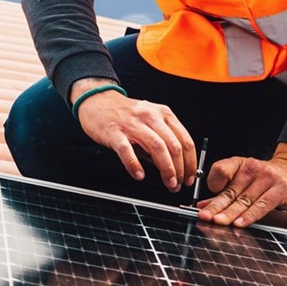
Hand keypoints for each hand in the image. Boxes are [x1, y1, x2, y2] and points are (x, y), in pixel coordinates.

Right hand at [70, 80, 196, 191]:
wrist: (96, 100)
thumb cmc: (123, 113)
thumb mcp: (148, 123)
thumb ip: (161, 144)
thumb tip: (175, 168)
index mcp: (162, 113)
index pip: (185, 140)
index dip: (190, 162)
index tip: (190, 176)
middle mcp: (150, 116)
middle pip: (173, 145)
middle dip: (180, 169)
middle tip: (178, 184)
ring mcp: (132, 123)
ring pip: (157, 147)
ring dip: (166, 169)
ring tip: (168, 183)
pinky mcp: (114, 132)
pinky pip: (127, 150)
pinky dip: (135, 165)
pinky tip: (139, 175)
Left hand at [195, 144, 286, 227]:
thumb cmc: (267, 178)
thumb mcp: (244, 180)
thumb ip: (224, 192)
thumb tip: (202, 206)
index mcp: (240, 164)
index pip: (221, 170)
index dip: (212, 184)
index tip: (203, 201)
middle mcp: (253, 168)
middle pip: (231, 190)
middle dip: (216, 206)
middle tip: (204, 216)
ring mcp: (267, 178)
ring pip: (245, 199)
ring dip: (230, 213)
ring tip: (219, 221)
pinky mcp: (280, 189)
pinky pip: (262, 204)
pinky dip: (250, 215)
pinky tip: (241, 222)